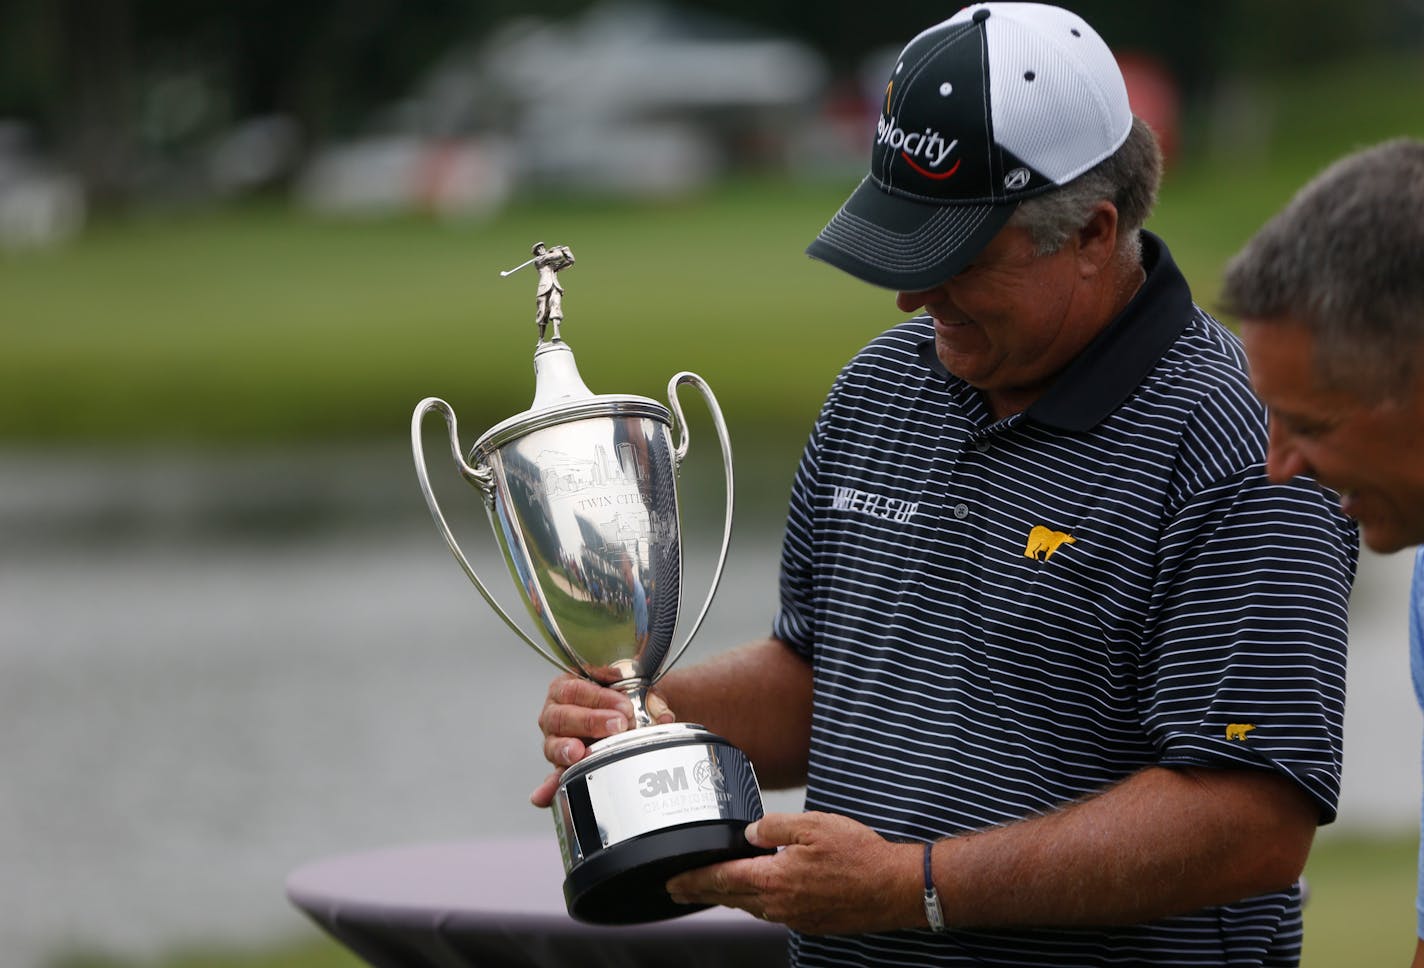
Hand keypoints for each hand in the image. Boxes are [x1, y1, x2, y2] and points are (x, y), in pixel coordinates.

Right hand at [529, 674, 672, 807]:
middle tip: (617, 726)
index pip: (576, 690)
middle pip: (562, 716)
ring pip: (552, 745)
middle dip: (590, 721)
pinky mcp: (561, 764)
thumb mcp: (635, 690)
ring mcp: (555, 739)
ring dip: (565, 750)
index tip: (624, 707)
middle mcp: (555, 712)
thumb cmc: (622, 697)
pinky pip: (552, 777)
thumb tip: (663, 716)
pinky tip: (544, 796)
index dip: (599, 698)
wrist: (627, 711)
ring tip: (578, 753)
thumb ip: (648, 700)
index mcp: (567, 687)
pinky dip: (548, 788)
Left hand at [665, 811, 921, 934]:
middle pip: (731, 898)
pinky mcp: (810, 922)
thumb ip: (775, 826)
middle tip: (679, 890)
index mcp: (775, 878)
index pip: (722, 879)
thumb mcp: (814, 825)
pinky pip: (773, 912)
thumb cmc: (859, 856)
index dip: (692, 881)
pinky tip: (760, 893)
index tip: (672, 882)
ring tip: (714, 889)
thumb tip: (751, 833)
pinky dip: (757, 902)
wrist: (893, 888)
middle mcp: (779, 904)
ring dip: (729, 897)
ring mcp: (795, 917)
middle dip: (702, 893)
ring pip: (751, 907)